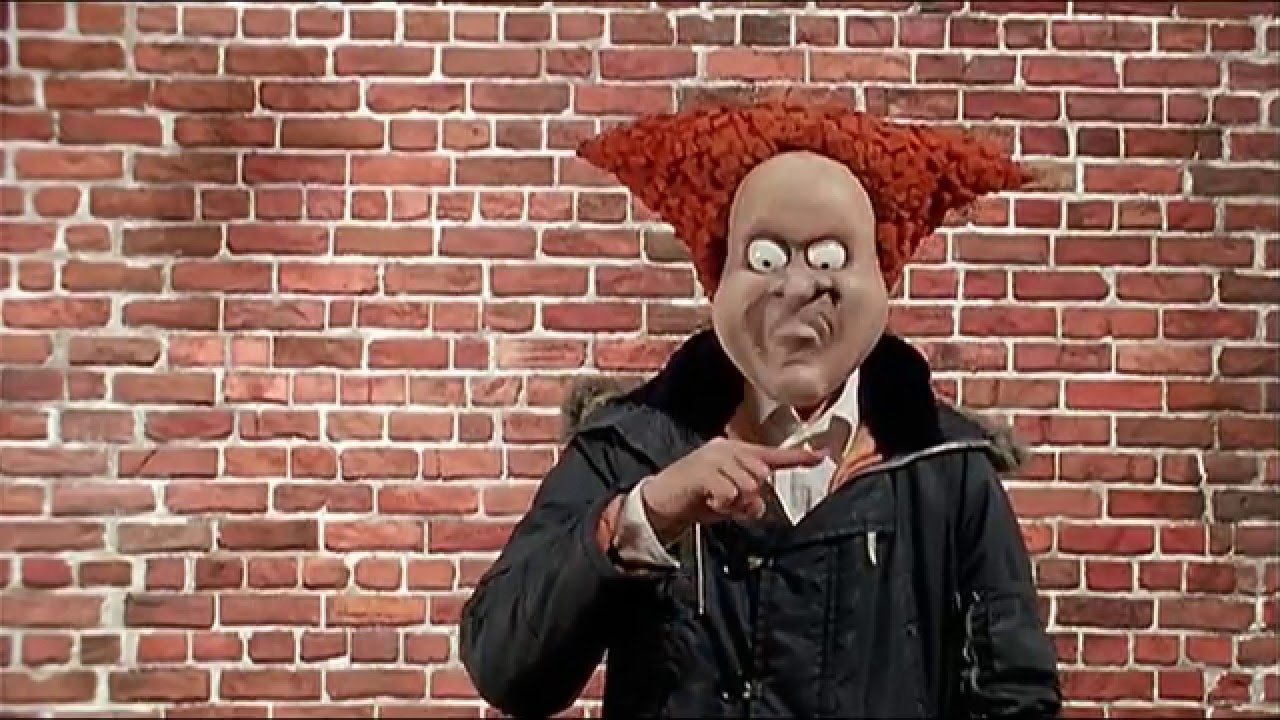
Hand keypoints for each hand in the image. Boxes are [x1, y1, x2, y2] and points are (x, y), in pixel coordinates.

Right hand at [639, 437, 821, 543]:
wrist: (660, 503)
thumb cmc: (696, 499)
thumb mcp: (729, 501)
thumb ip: (748, 501)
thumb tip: (759, 505)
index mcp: (736, 452)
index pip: (771, 455)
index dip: (798, 457)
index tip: (821, 455)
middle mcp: (726, 449)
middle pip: (761, 474)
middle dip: (750, 495)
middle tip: (729, 503)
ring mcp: (712, 457)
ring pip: (747, 484)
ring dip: (735, 501)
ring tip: (717, 502)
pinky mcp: (700, 470)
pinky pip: (729, 492)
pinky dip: (721, 503)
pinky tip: (708, 500)